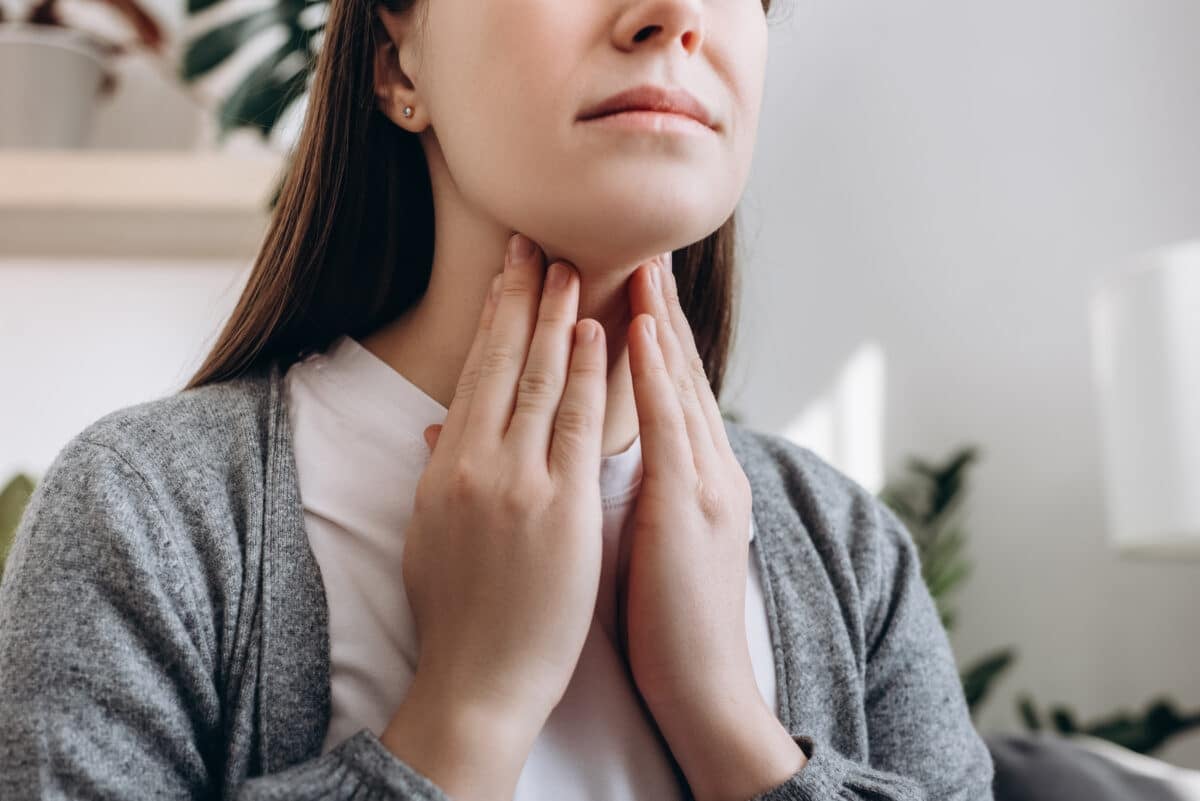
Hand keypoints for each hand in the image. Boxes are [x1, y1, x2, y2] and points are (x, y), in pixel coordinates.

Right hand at [394, 233, 607, 737]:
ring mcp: (519, 482)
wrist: (478, 680)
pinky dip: (590, 374)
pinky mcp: (562, 506)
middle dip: (522, 298)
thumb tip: (438, 430)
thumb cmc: (456, 614)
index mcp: (444, 469)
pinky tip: (599, 334)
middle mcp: (475, 464)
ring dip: (558, 319)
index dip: (492, 320)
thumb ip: (439, 476)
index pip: (474, 375)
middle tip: (536, 244)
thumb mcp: (431, 536)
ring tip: (572, 269)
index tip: (506, 276)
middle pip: (504, 363)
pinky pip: (580, 424)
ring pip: (542, 381)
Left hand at [618, 255, 806, 799]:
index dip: (653, 341)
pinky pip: (670, 426)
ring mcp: (708, 484)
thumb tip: (584, 464)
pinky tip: (639, 332)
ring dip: (659, 322)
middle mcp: (711, 470)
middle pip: (681, 376)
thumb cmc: (662, 622)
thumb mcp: (644, 544)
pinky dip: (656, 374)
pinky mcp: (693, 507)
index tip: (630, 292)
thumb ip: (627, 494)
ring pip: (680, 386)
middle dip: (661, 313)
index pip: (670, 395)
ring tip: (641, 267)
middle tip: (642, 254)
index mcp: (696, 480)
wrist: (703, 689)